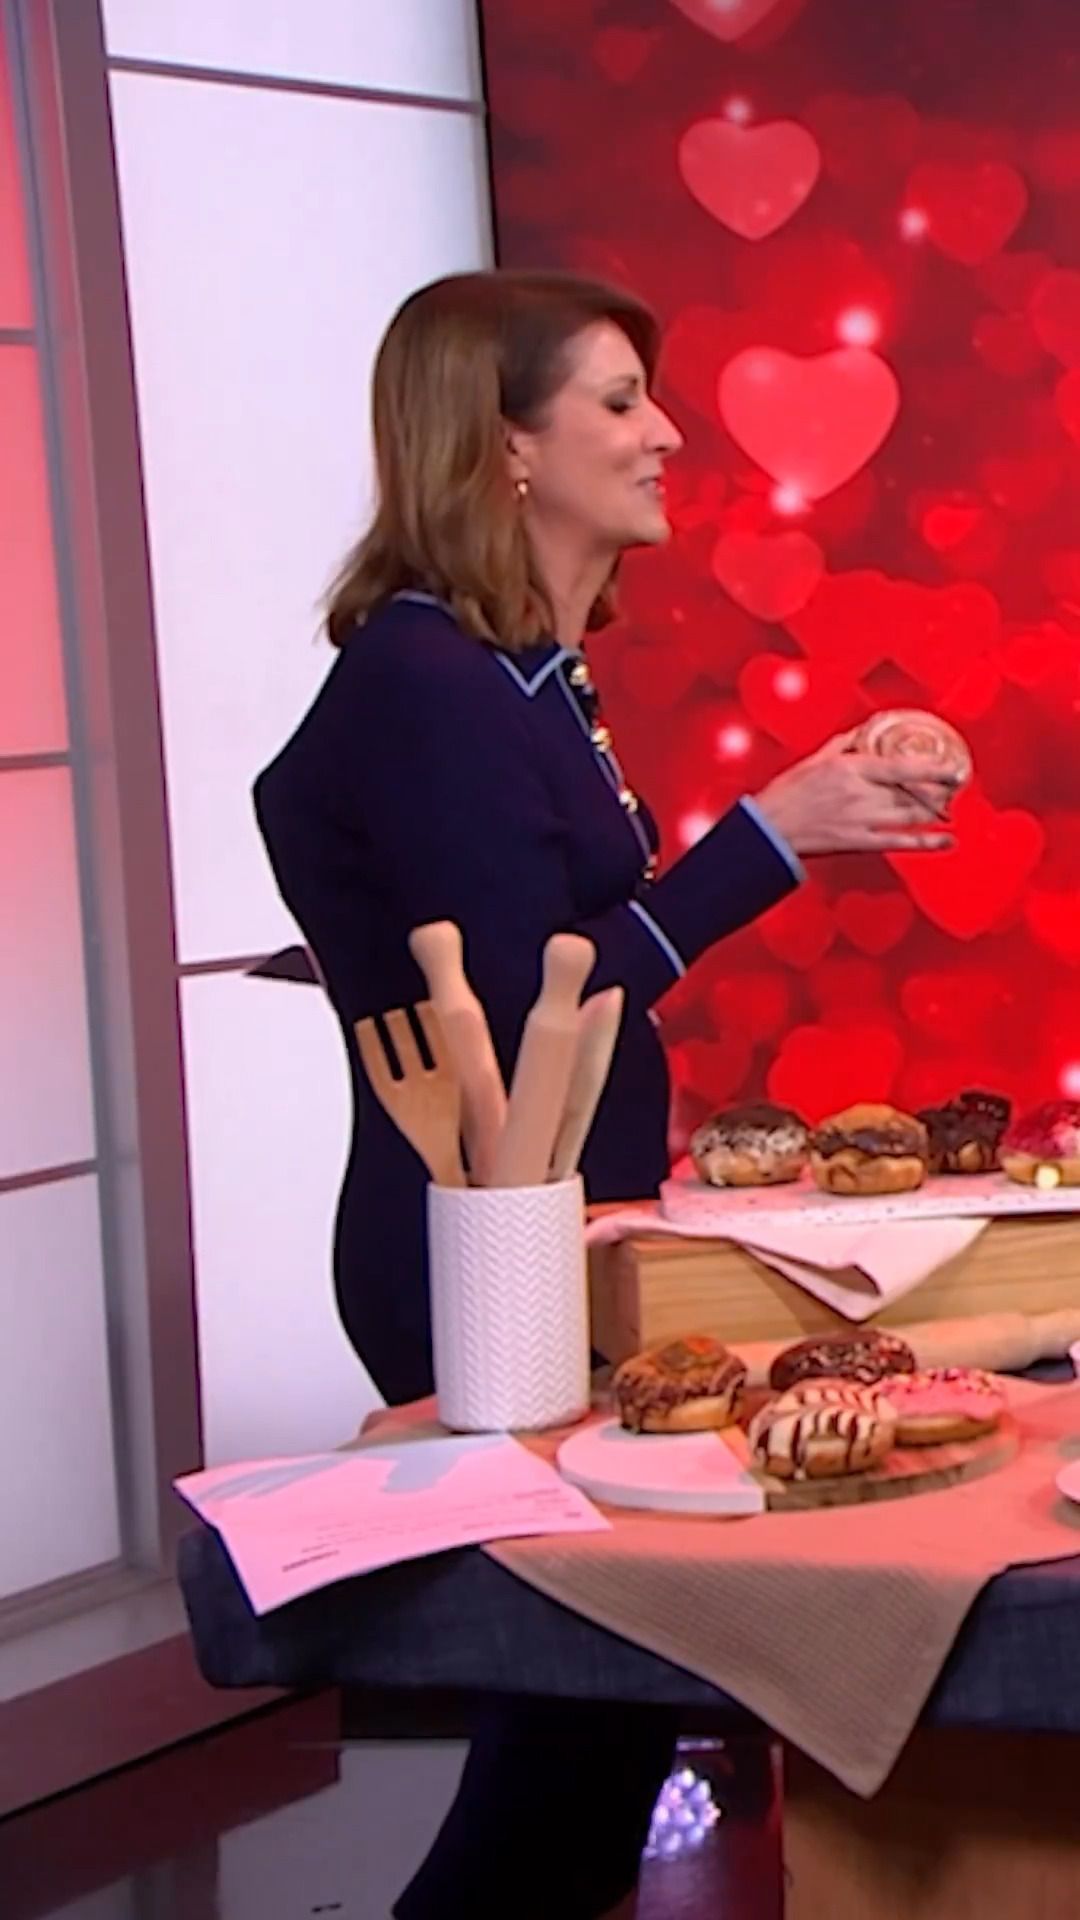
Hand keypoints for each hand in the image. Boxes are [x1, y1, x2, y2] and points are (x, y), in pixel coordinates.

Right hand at [752, 731, 958, 856]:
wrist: (770, 829)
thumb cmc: (788, 793)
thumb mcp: (816, 759)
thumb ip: (846, 743)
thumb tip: (867, 729)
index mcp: (851, 769)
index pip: (901, 767)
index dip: (933, 768)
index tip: (953, 766)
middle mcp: (861, 794)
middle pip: (912, 792)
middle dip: (940, 789)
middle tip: (958, 784)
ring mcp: (862, 820)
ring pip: (911, 815)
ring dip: (937, 811)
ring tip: (953, 805)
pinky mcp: (859, 842)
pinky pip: (900, 842)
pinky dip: (927, 843)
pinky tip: (947, 841)